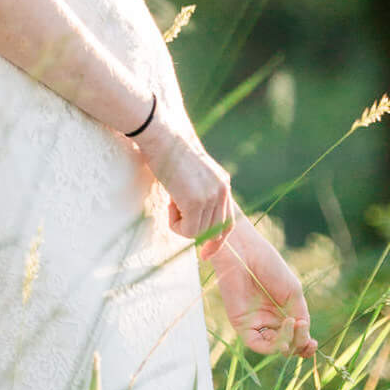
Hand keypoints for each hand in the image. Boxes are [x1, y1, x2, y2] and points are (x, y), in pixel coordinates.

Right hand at [135, 110, 233, 251]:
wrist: (162, 135)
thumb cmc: (168, 150)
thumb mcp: (191, 174)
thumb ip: (198, 192)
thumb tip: (190, 215)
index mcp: (223, 184)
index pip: (227, 223)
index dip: (217, 240)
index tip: (206, 254)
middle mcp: (222, 191)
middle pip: (212, 230)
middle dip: (192, 230)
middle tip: (173, 212)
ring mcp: (211, 197)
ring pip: (197, 233)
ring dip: (179, 223)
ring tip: (170, 199)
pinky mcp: (196, 201)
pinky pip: (186, 230)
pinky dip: (174, 223)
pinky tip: (169, 201)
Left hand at [211, 216, 315, 357]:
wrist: (246, 253)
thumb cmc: (270, 267)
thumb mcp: (293, 292)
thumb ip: (299, 315)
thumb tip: (306, 338)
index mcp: (283, 311)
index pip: (296, 336)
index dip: (305, 344)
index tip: (313, 344)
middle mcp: (270, 319)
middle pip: (287, 344)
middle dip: (299, 344)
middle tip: (305, 332)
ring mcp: (256, 322)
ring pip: (274, 346)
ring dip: (288, 342)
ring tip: (293, 324)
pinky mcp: (241, 324)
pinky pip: (256, 344)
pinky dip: (272, 346)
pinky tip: (283, 339)